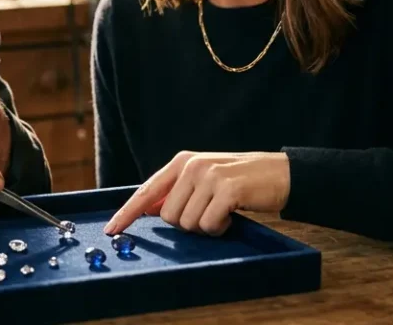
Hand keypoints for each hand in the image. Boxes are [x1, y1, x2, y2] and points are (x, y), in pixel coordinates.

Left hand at [103, 151, 290, 236]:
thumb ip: (178, 191)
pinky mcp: (227, 190)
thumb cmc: (241, 181)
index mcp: (182, 162)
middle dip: (188, 224)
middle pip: (169, 216)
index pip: (147, 191)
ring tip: (224, 212)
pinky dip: (221, 228)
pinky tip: (233, 215)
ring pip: (188, 224)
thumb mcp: (205, 179)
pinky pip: (209, 225)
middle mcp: (192, 166)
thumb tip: (150, 210)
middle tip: (210, 214)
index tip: (111, 229)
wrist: (281, 174)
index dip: (127, 212)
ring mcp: (209, 176)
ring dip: (207, 227)